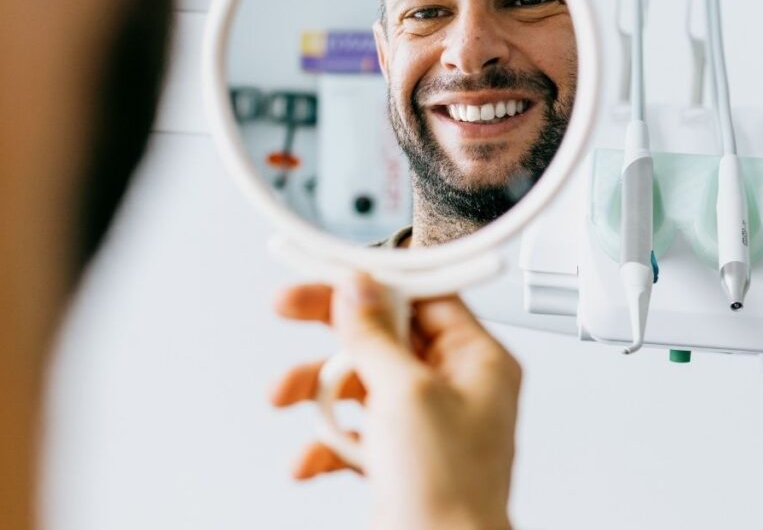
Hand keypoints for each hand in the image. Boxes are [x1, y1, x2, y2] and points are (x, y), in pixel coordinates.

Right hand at [272, 273, 520, 529]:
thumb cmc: (451, 491)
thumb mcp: (407, 393)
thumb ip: (376, 335)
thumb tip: (359, 290)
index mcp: (477, 361)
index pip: (424, 297)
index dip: (376, 282)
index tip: (334, 272)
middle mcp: (455, 387)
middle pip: (384, 334)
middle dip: (332, 331)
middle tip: (288, 306)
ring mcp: (425, 423)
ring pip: (361, 382)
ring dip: (318, 390)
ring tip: (285, 395)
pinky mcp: (399, 457)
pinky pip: (354, 432)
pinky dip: (326, 442)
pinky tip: (309, 459)